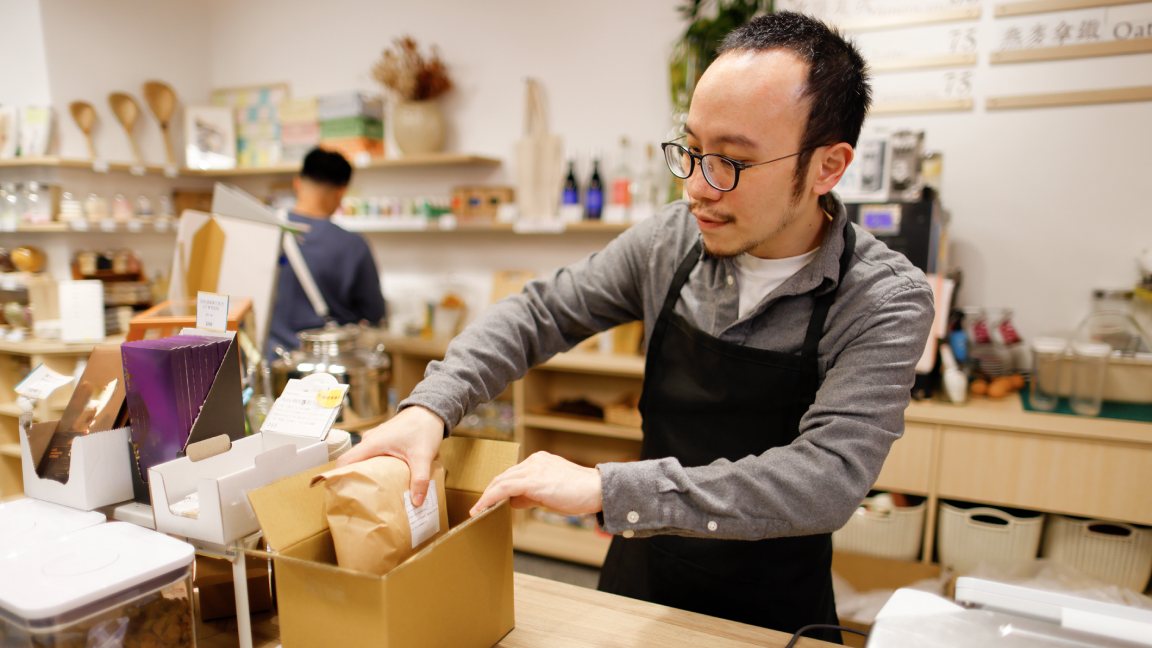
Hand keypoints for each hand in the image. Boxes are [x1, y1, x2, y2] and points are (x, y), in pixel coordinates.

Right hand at [336, 405, 443, 505]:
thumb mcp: (423, 456)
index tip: (339, 493)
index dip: (338, 477)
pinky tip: (385, 479)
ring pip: (363, 460)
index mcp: (372, 443)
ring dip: (366, 474)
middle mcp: (370, 440)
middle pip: (352, 463)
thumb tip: (416, 502)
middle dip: (353, 480)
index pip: (344, 461)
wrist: (431, 410)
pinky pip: (373, 456)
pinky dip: (375, 467)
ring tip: (372, 493)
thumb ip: (419, 479)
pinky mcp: (384, 440)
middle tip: (358, 500)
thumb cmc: (424, 427)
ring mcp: (376, 439)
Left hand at [469, 451, 602, 517]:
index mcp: (540, 460)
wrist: (596, 490)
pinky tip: (482, 508)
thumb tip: (513, 501)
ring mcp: (533, 468)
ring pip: (501, 480)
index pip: (513, 473)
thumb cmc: (579, 493)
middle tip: (479, 507)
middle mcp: (534, 460)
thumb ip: (531, 494)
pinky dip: (490, 498)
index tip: (489, 501)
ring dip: (487, 496)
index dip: (499, 488)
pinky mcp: (533, 480)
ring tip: (477, 510)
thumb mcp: (551, 492)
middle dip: (489, 492)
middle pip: (504, 475)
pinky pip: (504, 488)